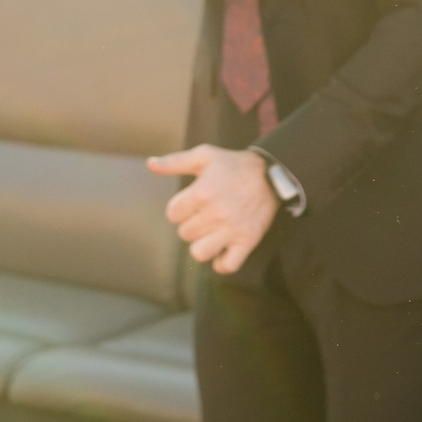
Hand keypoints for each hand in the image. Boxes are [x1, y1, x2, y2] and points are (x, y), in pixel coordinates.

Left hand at [147, 144, 277, 273]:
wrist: (271, 175)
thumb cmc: (233, 165)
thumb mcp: (204, 156)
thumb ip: (175, 161)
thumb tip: (150, 164)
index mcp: (202, 192)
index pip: (172, 214)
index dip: (179, 208)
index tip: (192, 202)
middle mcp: (216, 213)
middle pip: (184, 233)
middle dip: (191, 223)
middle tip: (205, 214)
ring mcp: (232, 229)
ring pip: (200, 253)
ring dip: (202, 244)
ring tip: (210, 232)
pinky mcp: (247, 241)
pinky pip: (227, 265)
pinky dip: (221, 263)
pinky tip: (222, 250)